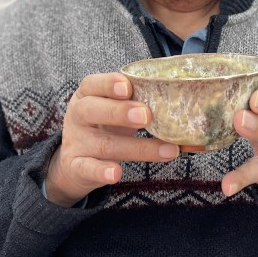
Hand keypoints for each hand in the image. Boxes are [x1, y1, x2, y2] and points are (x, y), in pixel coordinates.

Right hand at [45, 73, 178, 206]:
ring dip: (137, 148)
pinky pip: (88, 169)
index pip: (93, 84)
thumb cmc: (104, 126)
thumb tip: (183, 110)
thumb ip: (140, 104)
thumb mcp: (115, 110)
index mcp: (87, 95)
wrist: (73, 161)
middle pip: (92, 110)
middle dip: (120, 112)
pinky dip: (102, 172)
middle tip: (146, 115)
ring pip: (105, 144)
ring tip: (167, 151)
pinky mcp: (76, 167)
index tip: (128, 86)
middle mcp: (79, 116)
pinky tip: (116, 173)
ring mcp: (77, 143)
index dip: (109, 83)